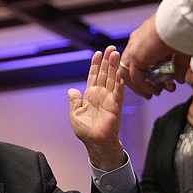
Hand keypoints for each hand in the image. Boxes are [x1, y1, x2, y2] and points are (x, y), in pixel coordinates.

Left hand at [67, 45, 124, 170]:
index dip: (95, 65)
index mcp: (91, 96)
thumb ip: (74, 101)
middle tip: (110, 48)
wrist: (96, 145)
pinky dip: (119, 82)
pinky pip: (118, 93)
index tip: (97, 53)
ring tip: (116, 54)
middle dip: (107, 61)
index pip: (93, 77)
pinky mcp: (115, 107)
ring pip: (112, 80)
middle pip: (105, 74)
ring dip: (114, 67)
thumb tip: (71, 90)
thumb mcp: (75, 114)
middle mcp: (101, 95)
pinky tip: (120, 72)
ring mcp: (109, 100)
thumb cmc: (86, 132)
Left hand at [120, 15, 190, 98]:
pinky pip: (135, 78)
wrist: (182, 21)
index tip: (161, 82)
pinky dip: (144, 86)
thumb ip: (178, 67)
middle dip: (143, 82)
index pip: (141, 60)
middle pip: (131, 67)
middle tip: (155, 91)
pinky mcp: (136, 56)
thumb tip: (180, 80)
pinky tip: (156, 90)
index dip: (150, 73)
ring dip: (140, 86)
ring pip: (129, 74)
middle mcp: (136, 43)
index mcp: (144, 38)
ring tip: (153, 94)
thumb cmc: (184, 30)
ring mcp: (134, 49)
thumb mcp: (181, 52)